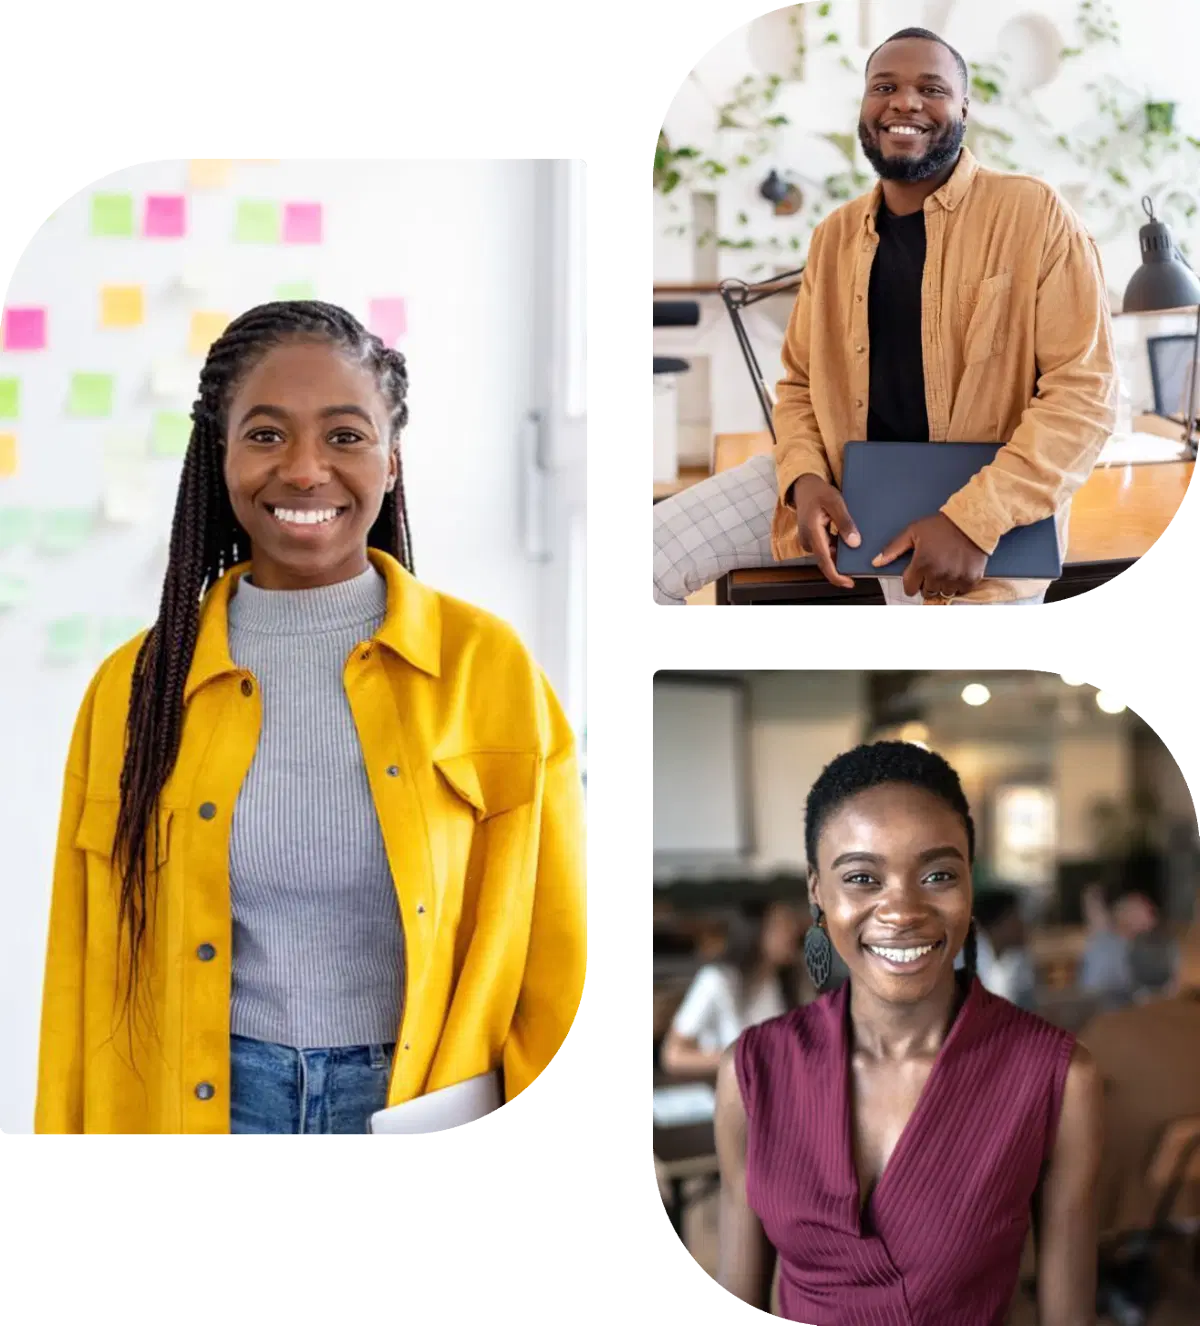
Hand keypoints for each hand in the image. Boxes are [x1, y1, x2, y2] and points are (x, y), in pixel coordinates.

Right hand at [790, 475, 860, 588]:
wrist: (805, 487)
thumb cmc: (819, 492)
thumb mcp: (836, 502)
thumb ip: (845, 522)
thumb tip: (855, 543)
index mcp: (812, 532)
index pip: (824, 560)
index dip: (836, 575)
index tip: (849, 583)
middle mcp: (809, 540)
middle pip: (826, 561)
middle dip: (842, 566)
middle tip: (860, 565)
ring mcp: (810, 541)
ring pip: (827, 555)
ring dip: (841, 556)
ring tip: (856, 551)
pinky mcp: (813, 540)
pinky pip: (826, 549)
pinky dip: (837, 550)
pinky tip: (848, 543)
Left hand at [872, 512, 987, 599]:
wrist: (972, 520)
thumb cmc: (941, 525)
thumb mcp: (913, 532)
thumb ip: (893, 549)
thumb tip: (876, 562)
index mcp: (921, 564)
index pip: (909, 589)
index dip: (911, 582)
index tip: (916, 575)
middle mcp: (938, 573)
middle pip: (926, 592)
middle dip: (926, 583)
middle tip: (933, 569)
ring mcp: (955, 577)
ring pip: (943, 593)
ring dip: (942, 585)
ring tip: (945, 569)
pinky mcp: (971, 578)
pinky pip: (960, 591)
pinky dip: (958, 584)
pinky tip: (957, 571)